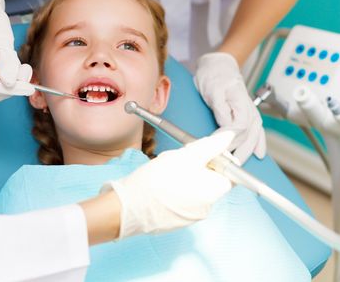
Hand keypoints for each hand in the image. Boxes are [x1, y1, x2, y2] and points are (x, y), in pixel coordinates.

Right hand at [0, 0, 34, 100]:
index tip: (29, 88)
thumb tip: (11, 84)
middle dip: (14, 85)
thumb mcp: (1, 39)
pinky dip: (8, 75)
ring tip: (21, 65)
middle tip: (27, 71)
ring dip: (12, 80)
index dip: (12, 90)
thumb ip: (6, 63)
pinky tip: (13, 64)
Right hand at [102, 132, 233, 238]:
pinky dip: (174, 191)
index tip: (200, 152)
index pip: (229, 172)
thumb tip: (230, 137)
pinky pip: (181, 201)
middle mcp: (207, 207)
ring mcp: (191, 216)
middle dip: (198, 167)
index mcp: (214, 191)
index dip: (217, 158)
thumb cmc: (158, 180)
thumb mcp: (187, 155)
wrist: (129, 207)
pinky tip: (159, 185)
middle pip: (211, 180)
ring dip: (185, 178)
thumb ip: (211, 146)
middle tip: (179, 159)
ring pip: (194, 189)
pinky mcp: (175, 221)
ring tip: (164, 172)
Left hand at [194, 52, 265, 162]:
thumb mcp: (213, 90)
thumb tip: (226, 127)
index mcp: (241, 104)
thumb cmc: (214, 76)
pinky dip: (258, 144)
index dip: (228, 141)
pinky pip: (257, 132)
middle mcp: (249, 110)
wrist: (219, 66)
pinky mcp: (248, 115)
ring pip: (253, 137)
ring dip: (246, 152)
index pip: (238, 129)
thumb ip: (221, 109)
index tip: (215, 148)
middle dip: (237, 152)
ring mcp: (251, 113)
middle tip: (225, 165)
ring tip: (238, 166)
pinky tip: (259, 154)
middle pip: (247, 136)